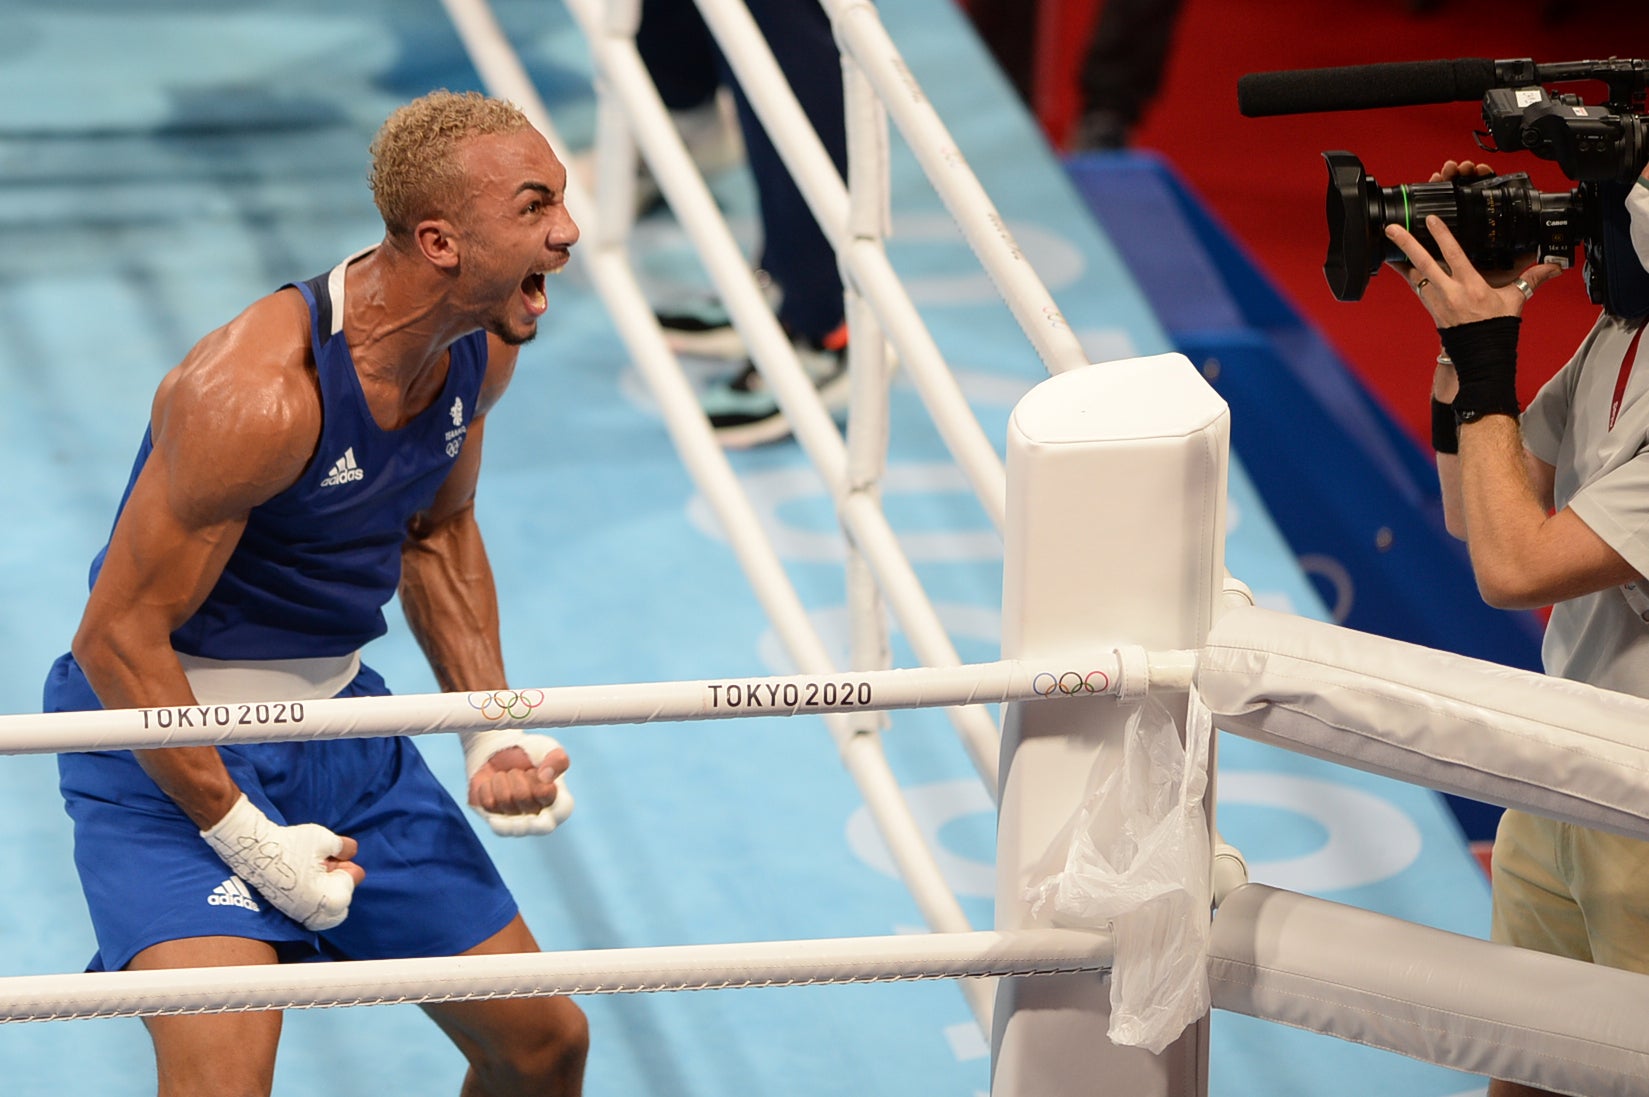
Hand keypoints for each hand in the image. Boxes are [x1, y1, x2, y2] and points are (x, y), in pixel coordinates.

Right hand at [200, 794, 362, 930]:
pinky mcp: (286, 910)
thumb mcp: (326, 839)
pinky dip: (313, 894)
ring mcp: (299, 914)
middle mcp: (316, 913)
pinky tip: (308, 874)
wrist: (253, 850)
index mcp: (330, 899)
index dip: (349, 868)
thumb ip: (343, 848)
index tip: (343, 857)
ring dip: (327, 887)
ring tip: (319, 866)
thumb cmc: (291, 844)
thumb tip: (351, 851)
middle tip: (333, 862)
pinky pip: (309, 909)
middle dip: (340, 882)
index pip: (350, 886)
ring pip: (324, 907)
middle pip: (340, 902)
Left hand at [462, 728, 574, 835]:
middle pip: (526, 801)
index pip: (561, 809)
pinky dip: (488, 786)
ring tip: (507, 775)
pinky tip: (494, 783)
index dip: (546, 791)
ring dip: (503, 779)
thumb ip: (558, 760)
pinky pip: (489, 804)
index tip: (537, 774)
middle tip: (519, 771)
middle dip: (519, 779)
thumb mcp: (549, 748)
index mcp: (559, 802)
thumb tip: (545, 778)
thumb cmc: (530, 753)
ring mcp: (514, 821)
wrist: (498, 752)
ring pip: (506, 801)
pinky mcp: (493, 819)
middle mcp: (539, 817)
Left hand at [1386, 215, 1561, 327]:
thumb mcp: (1515, 300)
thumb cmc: (1496, 327)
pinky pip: (1415, 286)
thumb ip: (1531, 279)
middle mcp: (1449, 292)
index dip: (1442, 236)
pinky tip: (1396, 263)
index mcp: (1471, 287)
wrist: (1480, 354)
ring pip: (1415, 274)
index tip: (1431, 219)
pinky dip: (1406, 273)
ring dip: (1401, 258)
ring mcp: (1436, 300)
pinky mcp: (1430, 307)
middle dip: (1407, 244)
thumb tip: (1553, 267)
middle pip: (1424, 263)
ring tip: (1387, 242)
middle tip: (1392, 228)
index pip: (1454, 255)